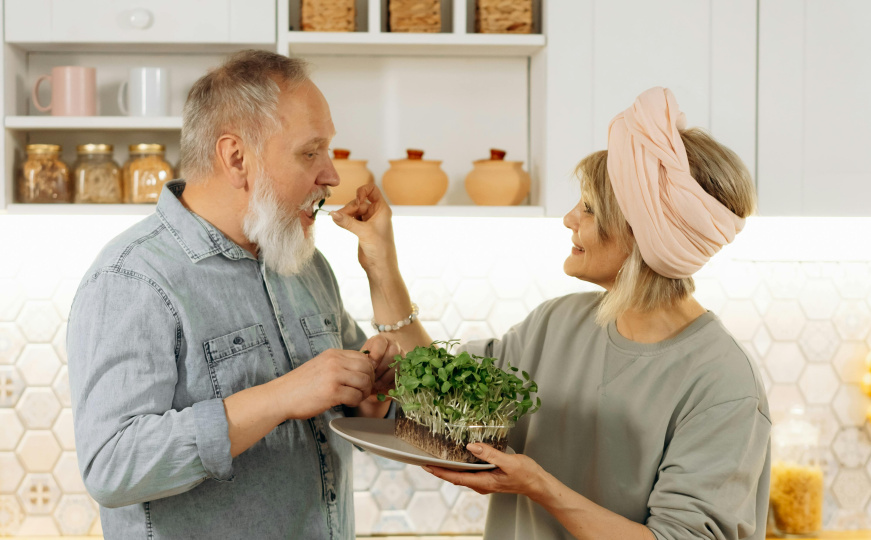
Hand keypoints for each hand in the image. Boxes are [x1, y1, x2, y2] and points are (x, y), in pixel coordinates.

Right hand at [280, 348, 374, 419]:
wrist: (281, 396)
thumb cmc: (300, 385)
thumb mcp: (321, 366)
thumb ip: (339, 365)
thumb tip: (363, 369)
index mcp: (333, 354)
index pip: (363, 357)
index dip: (368, 370)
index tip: (363, 380)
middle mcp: (335, 361)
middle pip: (367, 368)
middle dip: (369, 381)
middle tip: (362, 391)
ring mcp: (334, 376)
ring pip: (364, 382)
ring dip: (364, 392)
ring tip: (355, 397)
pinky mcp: (332, 392)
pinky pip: (356, 396)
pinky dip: (355, 402)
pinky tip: (347, 403)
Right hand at [330, 184, 397, 275]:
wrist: (380, 266)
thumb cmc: (380, 248)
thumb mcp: (363, 232)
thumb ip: (347, 222)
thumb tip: (332, 214)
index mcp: (382, 209)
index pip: (372, 190)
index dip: (362, 191)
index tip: (356, 200)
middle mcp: (375, 213)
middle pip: (358, 202)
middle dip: (349, 208)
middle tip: (341, 217)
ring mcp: (368, 221)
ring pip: (353, 211)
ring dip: (345, 214)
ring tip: (338, 221)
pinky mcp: (361, 229)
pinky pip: (350, 219)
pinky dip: (344, 220)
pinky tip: (338, 223)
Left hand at [361, 333, 402, 394]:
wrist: (378, 365)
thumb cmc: (368, 362)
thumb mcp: (363, 359)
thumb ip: (364, 362)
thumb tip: (367, 370)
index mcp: (381, 340)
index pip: (381, 342)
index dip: (376, 355)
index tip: (370, 366)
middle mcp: (394, 345)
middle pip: (393, 353)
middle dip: (382, 368)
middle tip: (373, 377)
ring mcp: (402, 356)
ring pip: (399, 365)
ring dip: (387, 377)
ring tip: (377, 384)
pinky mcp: (406, 368)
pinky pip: (402, 375)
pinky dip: (392, 382)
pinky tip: (384, 386)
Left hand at [423, 443, 546, 497]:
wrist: (537, 483)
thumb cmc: (527, 475)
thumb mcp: (509, 462)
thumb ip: (490, 455)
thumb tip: (471, 447)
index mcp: (484, 482)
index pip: (456, 478)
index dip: (440, 472)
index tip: (427, 465)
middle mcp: (482, 484)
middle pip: (455, 477)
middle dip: (440, 470)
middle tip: (426, 460)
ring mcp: (485, 482)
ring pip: (462, 476)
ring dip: (449, 468)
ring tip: (437, 458)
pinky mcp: (488, 478)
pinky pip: (470, 473)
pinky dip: (460, 467)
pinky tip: (458, 459)